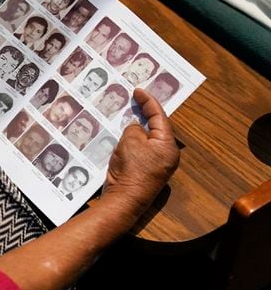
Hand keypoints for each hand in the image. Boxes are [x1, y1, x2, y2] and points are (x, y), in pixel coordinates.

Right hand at [100, 88, 179, 222]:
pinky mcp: (145, 171)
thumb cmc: (131, 169)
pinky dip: (132, 140)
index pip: (160, 117)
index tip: (138, 90)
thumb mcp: (131, 141)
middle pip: (156, 128)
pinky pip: (140, 149)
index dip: (148, 102)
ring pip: (147, 139)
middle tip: (134, 100)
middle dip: (145, 114)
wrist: (125, 199)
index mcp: (168, 145)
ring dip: (137, 128)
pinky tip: (121, 135)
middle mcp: (166, 155)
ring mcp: (157, 164)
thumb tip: (136, 129)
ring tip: (126, 115)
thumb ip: (135, 129)